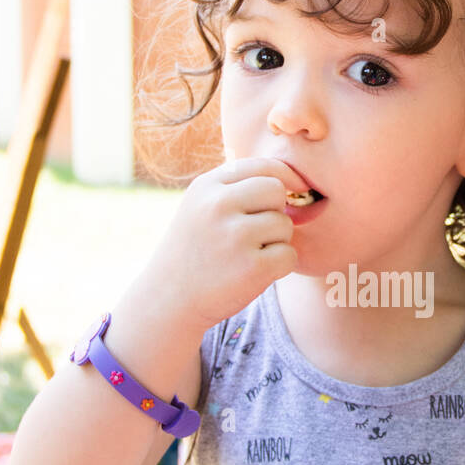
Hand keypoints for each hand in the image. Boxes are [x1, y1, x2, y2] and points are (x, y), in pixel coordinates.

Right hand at [141, 157, 305, 333]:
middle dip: (276, 210)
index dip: (286, 177)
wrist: (169, 299)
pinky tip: (255, 272)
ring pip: (285, 224)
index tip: (295, 189)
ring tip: (248, 254)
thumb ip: (236, 187)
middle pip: (276, 191)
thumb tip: (290, 177)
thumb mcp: (201, 206)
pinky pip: (289, 254)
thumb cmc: (195, 250)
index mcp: (207, 186)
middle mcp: (219, 205)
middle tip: (258, 232)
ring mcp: (235, 236)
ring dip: (276, 241)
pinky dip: (280, 266)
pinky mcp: (252, 267)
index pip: (262, 166)